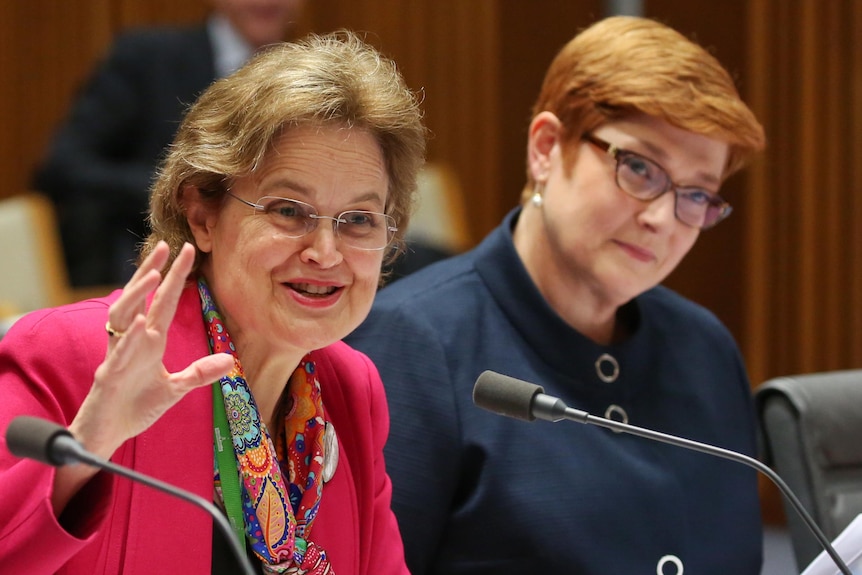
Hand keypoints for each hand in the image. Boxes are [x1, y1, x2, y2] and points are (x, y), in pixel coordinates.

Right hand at [52, 242, 232, 512]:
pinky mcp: (109, 377)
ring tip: (154, 273)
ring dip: (137, 295)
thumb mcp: (175, 388)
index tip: (186, 249)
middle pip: (141, 299)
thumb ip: (199, 373)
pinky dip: (129, 340)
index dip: (174, 277)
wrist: (106, 435)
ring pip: (124, 317)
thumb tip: (230, 360)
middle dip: (152, 271)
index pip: (164, 302)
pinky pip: (118, 354)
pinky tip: (140, 325)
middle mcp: (132, 342)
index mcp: (149, 341)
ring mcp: (118, 356)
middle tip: (166, 245)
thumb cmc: (135, 406)